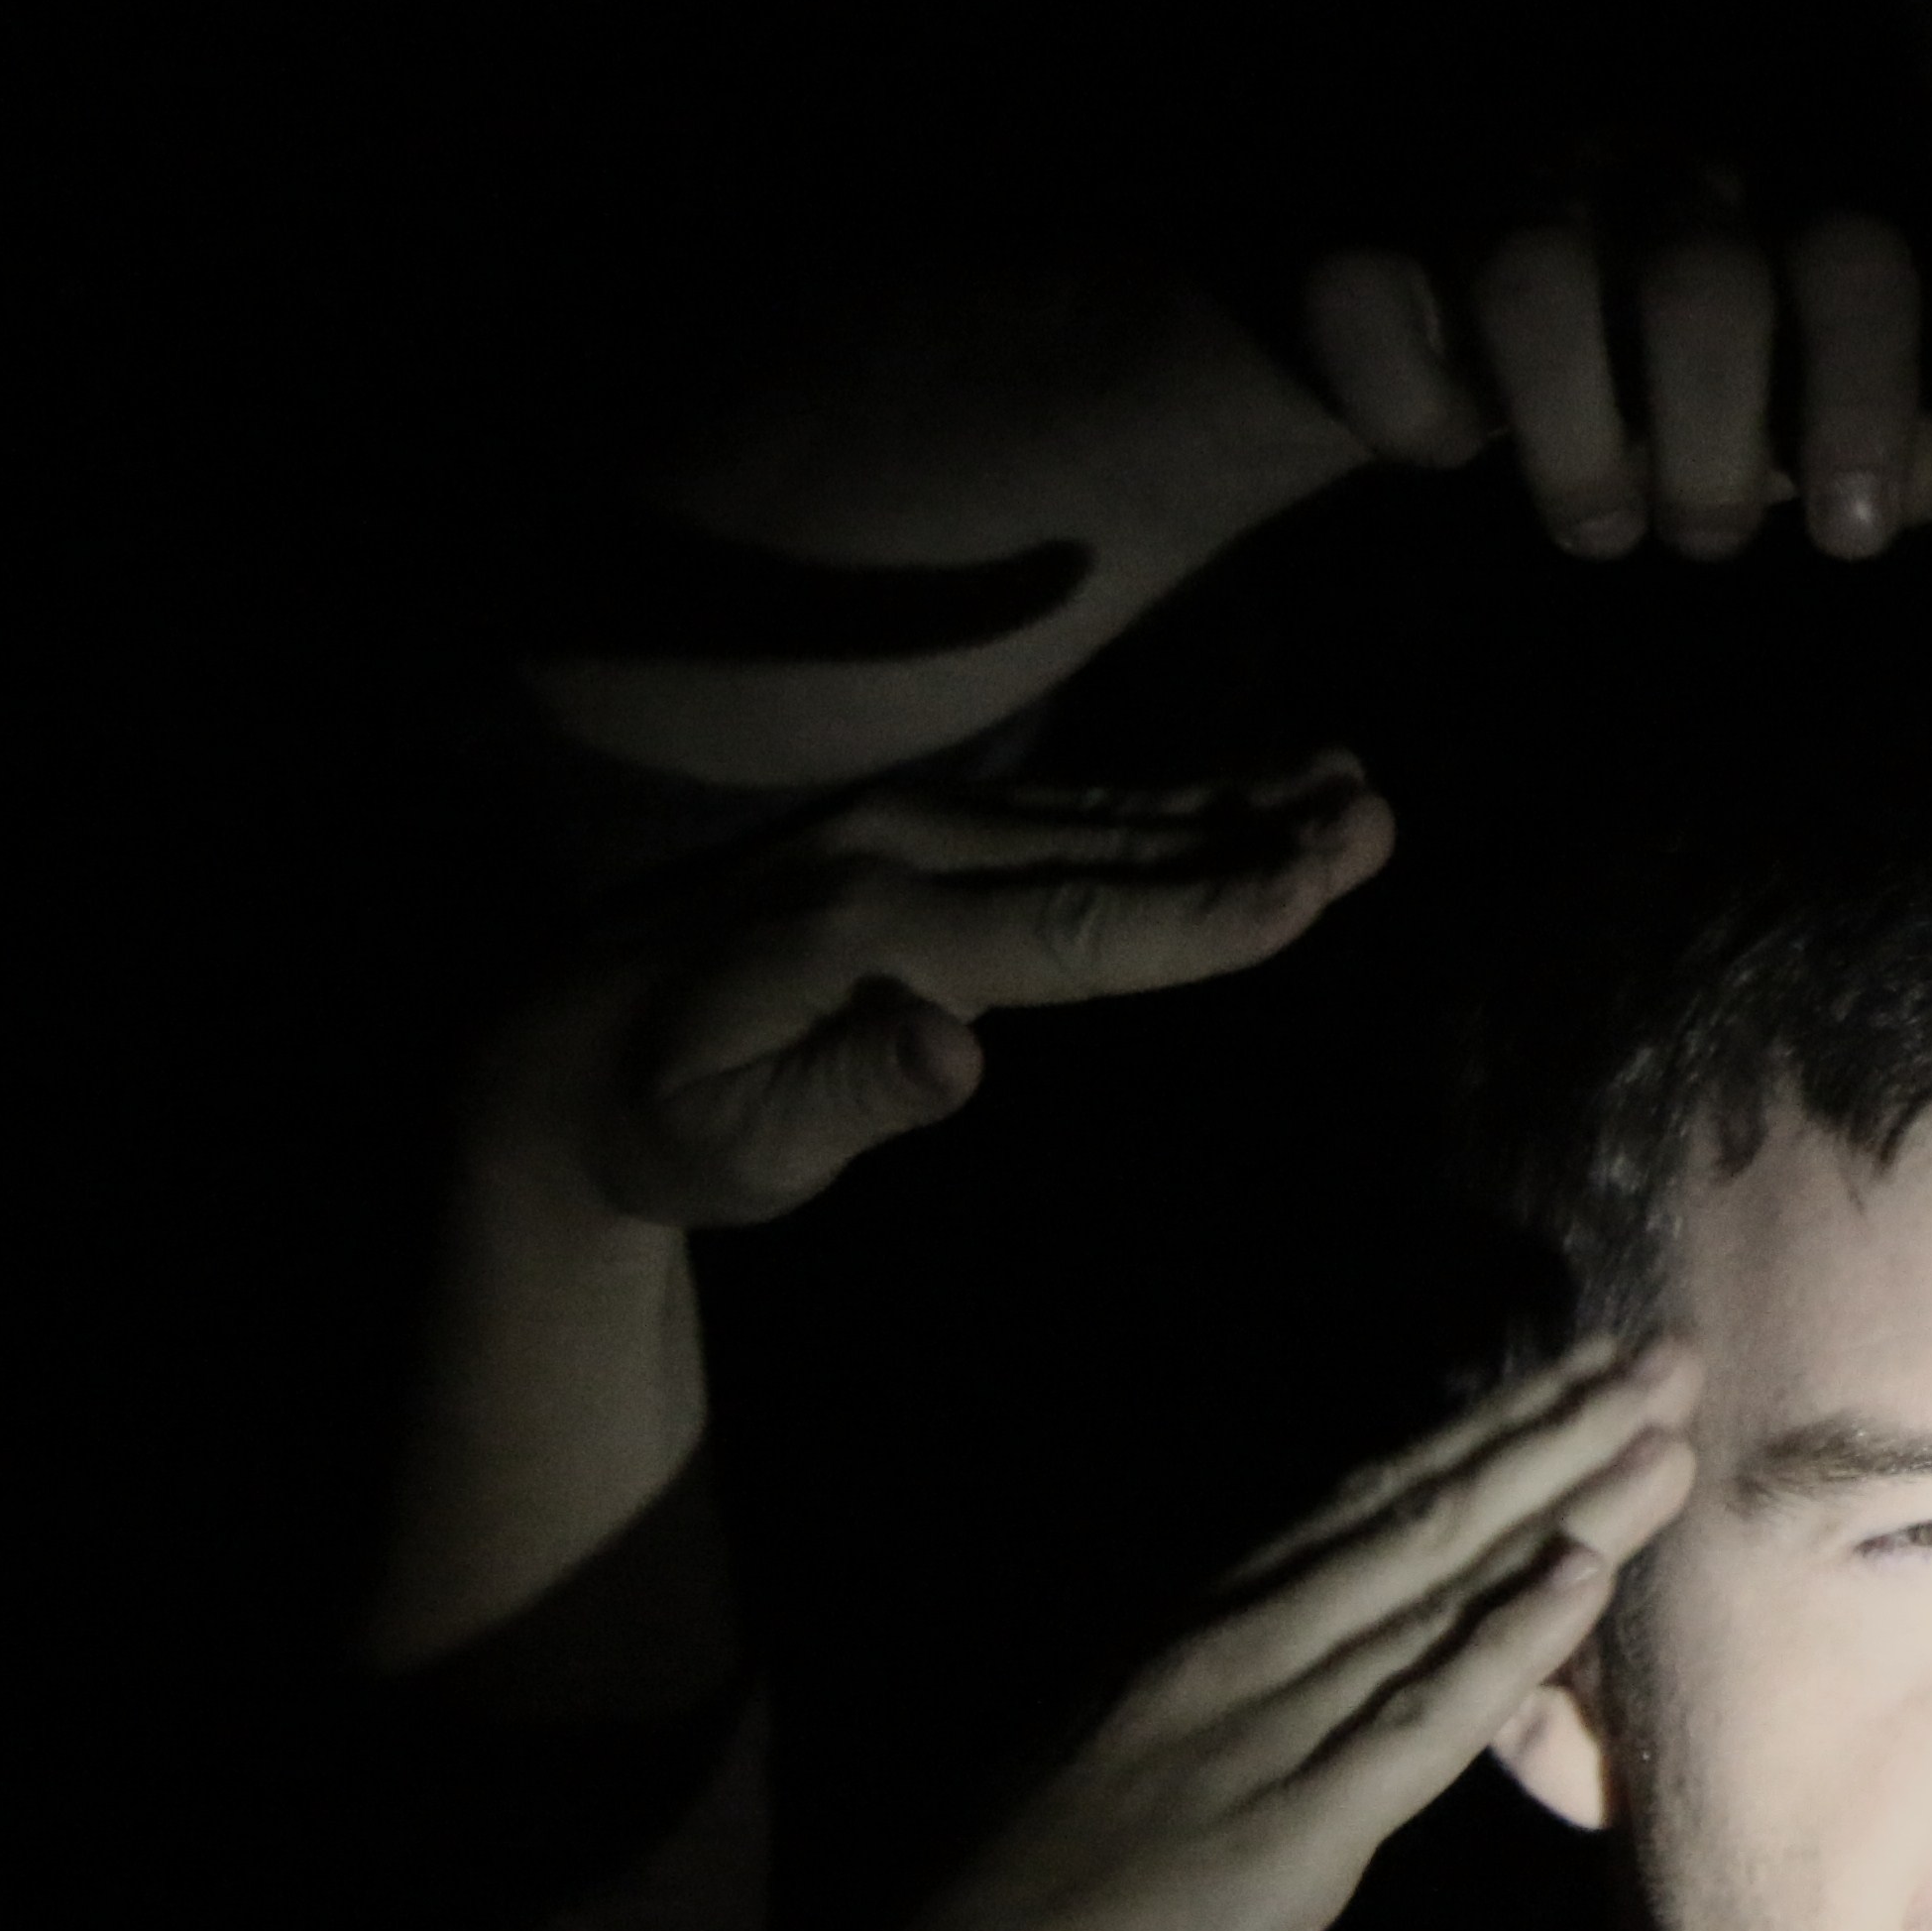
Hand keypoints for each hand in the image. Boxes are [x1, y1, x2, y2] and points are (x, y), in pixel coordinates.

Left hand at [474, 758, 1392, 1230]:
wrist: (553, 1051)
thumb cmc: (660, 1124)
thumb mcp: (731, 1142)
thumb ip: (848, 1094)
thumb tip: (956, 1051)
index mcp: (869, 929)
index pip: (1071, 927)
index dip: (1200, 914)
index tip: (1311, 890)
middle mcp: (896, 852)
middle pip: (1109, 849)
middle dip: (1252, 836)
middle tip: (1378, 819)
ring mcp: (904, 829)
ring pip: (1099, 815)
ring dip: (1231, 802)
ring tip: (1352, 788)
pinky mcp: (912, 835)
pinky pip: (1063, 810)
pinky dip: (1164, 799)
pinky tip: (1248, 789)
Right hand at [808, 1341, 1700, 1930]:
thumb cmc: (1022, 1925)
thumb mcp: (1120, 1766)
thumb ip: (1216, 1710)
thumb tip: (1311, 1675)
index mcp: (1197, 1634)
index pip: (1365, 1506)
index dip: (1480, 1432)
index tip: (1574, 1373)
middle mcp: (1236, 1651)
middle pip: (1422, 1516)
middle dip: (1552, 1430)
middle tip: (1663, 1355)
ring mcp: (1263, 1731)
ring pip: (1438, 1586)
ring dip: (1565, 1501)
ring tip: (1665, 1425)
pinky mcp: (1292, 1832)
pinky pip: (1422, 1721)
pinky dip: (1509, 1642)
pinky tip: (1589, 1576)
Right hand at [1293, 208, 1931, 563]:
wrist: (1429, 298)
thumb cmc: (1639, 362)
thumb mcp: (1756, 397)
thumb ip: (1842, 428)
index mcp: (1761, 208)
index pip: (1853, 262)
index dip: (1866, 400)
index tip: (1850, 538)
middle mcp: (1637, 174)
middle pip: (1703, 282)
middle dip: (1715, 450)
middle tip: (1700, 538)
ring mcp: (1490, 187)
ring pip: (1534, 278)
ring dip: (1576, 445)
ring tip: (1592, 523)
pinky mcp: (1352, 234)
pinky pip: (1365, 296)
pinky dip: (1405, 404)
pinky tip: (1437, 455)